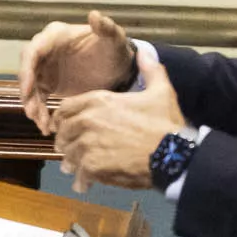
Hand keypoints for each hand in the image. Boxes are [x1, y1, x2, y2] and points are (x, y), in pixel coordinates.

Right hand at [17, 9, 134, 134]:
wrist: (117, 68)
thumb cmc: (114, 50)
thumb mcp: (113, 40)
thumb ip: (106, 28)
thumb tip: (95, 15)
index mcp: (56, 36)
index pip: (33, 50)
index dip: (27, 70)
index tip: (28, 90)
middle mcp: (45, 50)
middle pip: (27, 70)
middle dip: (26, 92)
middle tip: (31, 111)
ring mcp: (45, 67)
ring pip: (30, 87)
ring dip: (32, 105)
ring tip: (41, 123)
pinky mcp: (47, 83)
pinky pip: (37, 97)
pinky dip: (39, 111)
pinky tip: (45, 125)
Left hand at [53, 48, 185, 192]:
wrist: (173, 154)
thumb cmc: (165, 123)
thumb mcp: (161, 92)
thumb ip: (151, 70)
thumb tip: (145, 53)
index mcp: (98, 101)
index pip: (64, 109)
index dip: (64, 118)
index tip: (67, 126)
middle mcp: (87, 121)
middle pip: (63, 133)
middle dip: (66, 141)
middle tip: (71, 149)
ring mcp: (87, 145)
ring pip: (67, 154)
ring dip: (71, 161)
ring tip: (76, 168)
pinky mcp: (92, 167)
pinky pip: (78, 174)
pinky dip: (81, 180)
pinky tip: (84, 184)